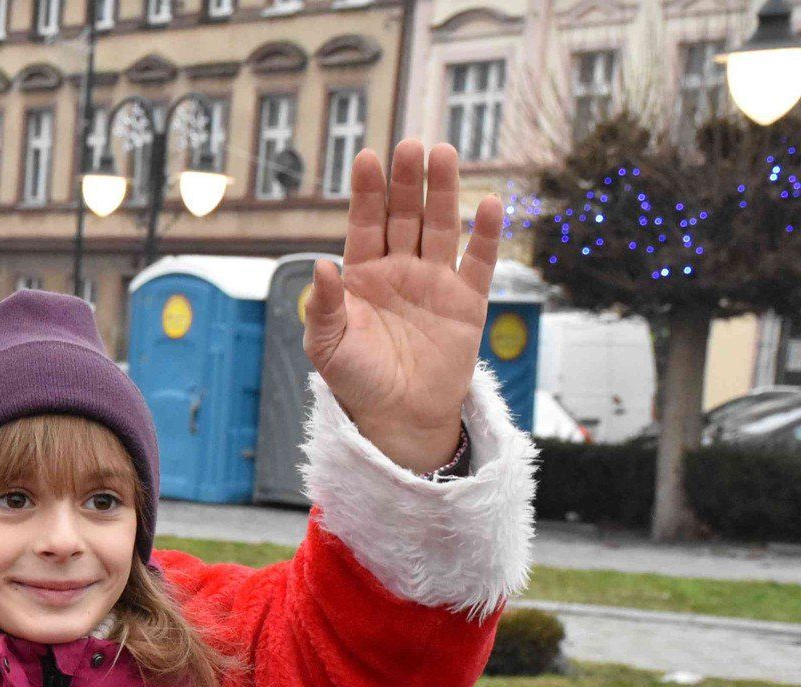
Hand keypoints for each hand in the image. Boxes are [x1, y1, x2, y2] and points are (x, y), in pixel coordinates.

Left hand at [304, 140, 504, 474]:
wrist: (398, 418)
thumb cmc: (357, 382)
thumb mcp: (327, 347)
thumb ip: (325, 306)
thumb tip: (321, 266)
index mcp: (363, 275)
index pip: (365, 223)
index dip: (367, 192)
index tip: (367, 158)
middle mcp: (400, 270)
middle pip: (405, 215)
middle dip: (407, 181)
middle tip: (410, 145)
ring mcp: (435, 282)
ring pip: (441, 226)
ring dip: (443, 192)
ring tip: (443, 155)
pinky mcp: (468, 301)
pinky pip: (479, 261)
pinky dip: (486, 233)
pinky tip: (488, 202)